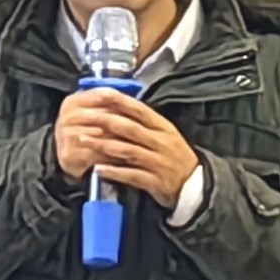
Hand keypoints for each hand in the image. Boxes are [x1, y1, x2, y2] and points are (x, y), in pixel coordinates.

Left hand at [59, 89, 201, 207]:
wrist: (194, 186)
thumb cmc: (174, 156)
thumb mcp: (164, 134)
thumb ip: (144, 123)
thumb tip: (117, 106)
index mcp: (163, 127)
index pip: (140, 110)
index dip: (120, 101)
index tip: (100, 94)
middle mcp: (161, 142)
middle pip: (131, 128)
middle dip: (105, 122)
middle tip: (84, 117)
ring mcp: (158, 162)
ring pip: (128, 151)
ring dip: (104, 146)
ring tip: (84, 141)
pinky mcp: (155, 182)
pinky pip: (131, 175)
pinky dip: (114, 172)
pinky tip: (97, 169)